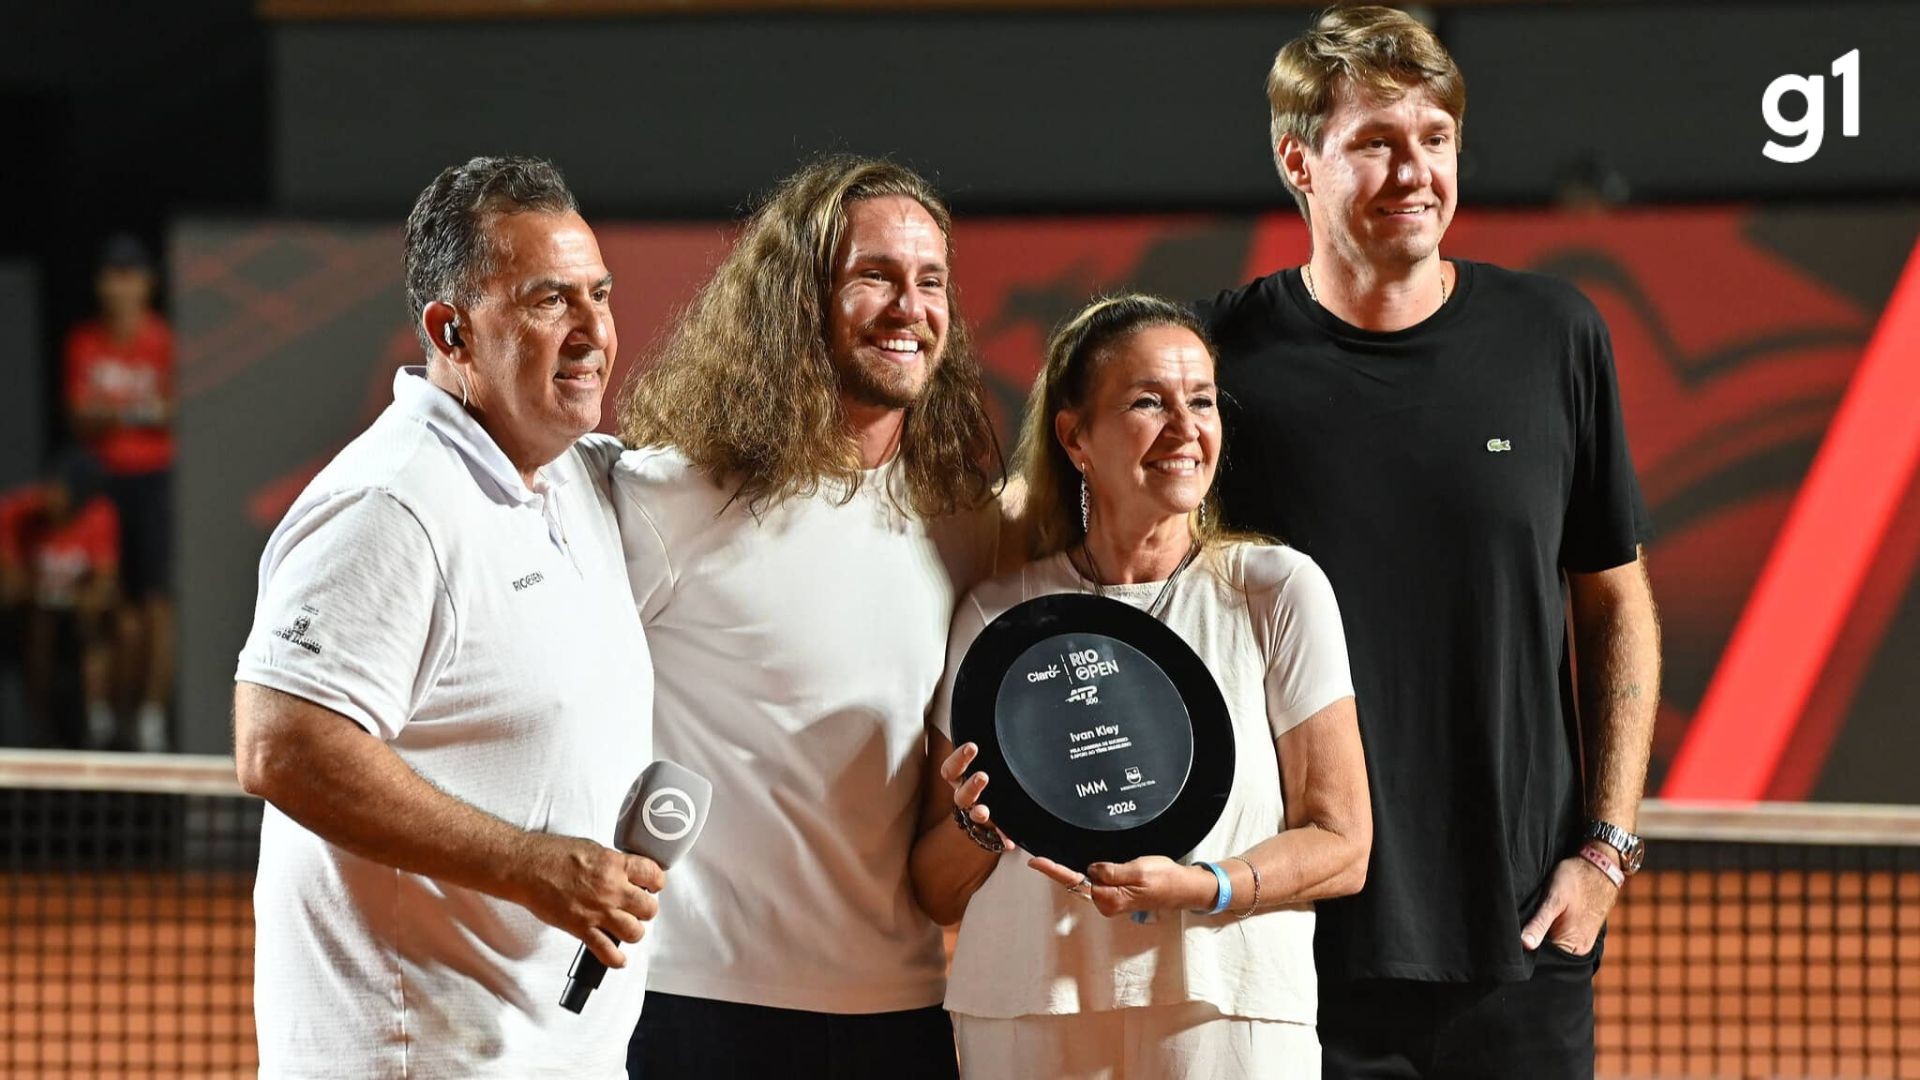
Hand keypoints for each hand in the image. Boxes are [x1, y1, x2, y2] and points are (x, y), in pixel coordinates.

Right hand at [509, 833, 665, 968]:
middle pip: (649, 908)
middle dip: (647, 909)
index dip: (656, 881)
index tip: (653, 885)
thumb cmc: (552, 854)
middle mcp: (611, 890)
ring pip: (634, 932)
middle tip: (639, 907)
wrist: (526, 869)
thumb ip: (612, 863)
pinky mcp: (582, 929)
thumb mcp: (592, 848)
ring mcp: (598, 912)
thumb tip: (625, 872)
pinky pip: (607, 952)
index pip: (654, 875)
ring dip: (634, 931)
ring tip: (627, 926)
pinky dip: (616, 959)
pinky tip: (619, 958)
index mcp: (615, 865)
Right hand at [940, 741, 1013, 849]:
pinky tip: (1008, 841)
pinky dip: (1001, 837)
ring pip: (973, 813)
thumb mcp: (986, 761)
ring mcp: (976, 813)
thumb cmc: (988, 777)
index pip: (951, 770)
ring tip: (984, 812)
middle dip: (971, 785)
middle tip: (983, 777)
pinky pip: (994, 836)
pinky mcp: (991, 829)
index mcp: (961, 779)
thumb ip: (990, 748)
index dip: (959, 759)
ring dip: (980, 812)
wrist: (988, 810)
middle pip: (961, 793)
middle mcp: (965, 797)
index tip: (972, 747)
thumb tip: (1002, 714)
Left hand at [1027, 854, 1213, 917]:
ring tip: (1090, 860)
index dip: (1054, 870)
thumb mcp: (1138, 870)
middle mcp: (1107, 903)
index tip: (1036, 862)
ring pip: (1089, 881)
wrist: (1184, 888)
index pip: (1075, 881)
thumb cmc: (1165, 878)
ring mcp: (1111, 900)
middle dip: (1063, 870)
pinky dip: (1094, 872)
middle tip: (1043, 859)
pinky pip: (1098, 882)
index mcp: (1110, 898)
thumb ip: (1111, 871)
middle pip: (1077, 882)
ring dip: (1081, 870)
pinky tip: (1095, 867)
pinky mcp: (1117, 896)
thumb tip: (1091, 870)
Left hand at [1520, 854, 1617, 955]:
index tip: (1512, 940)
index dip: (1526, 952)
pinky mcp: (1582, 935)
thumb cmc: (1575, 879)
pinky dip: (1550, 934)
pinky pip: (1561, 940)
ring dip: (1541, 939)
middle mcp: (1579, 950)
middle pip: (1548, 956)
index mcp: (1572, 946)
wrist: (1600, 866)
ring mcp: (1581, 943)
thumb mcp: (1553, 899)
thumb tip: (1525, 945)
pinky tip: (1543, 922)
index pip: (1542, 961)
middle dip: (1533, 946)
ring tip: (1532, 924)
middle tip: (1520, 929)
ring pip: (1554, 948)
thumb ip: (1539, 923)